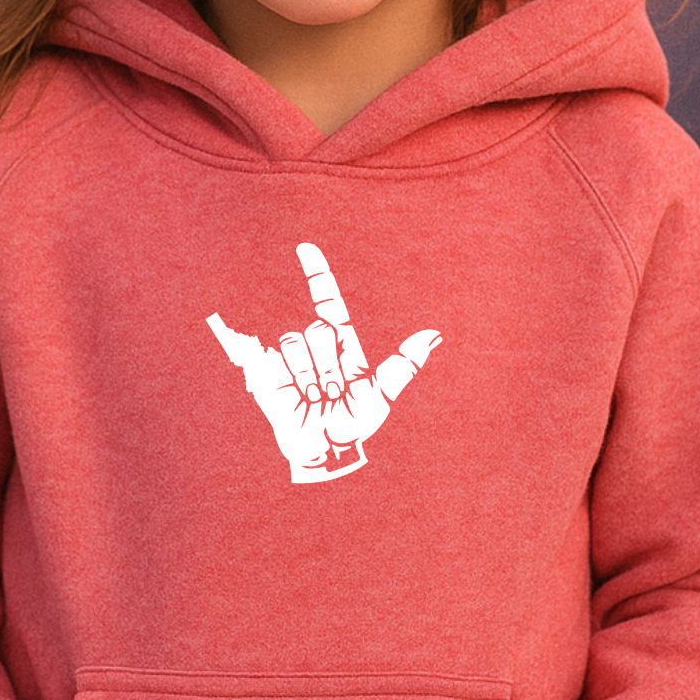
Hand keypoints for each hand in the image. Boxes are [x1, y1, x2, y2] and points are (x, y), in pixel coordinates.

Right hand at [207, 243, 440, 481]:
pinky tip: (282, 384)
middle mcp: (315, 346)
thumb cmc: (353, 425)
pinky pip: (267, 354)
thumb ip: (403, 364)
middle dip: (327, 365)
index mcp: (342, 344)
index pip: (327, 302)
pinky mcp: (265, 373)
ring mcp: (289, 359)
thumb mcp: (382, 396)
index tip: (305, 248)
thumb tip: (433, 335)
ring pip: (295, 343)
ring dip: (307, 377)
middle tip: (332, 392)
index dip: (317, 274)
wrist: (323, 450)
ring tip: (314, 398)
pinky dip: (273, 366)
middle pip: (318, 331)